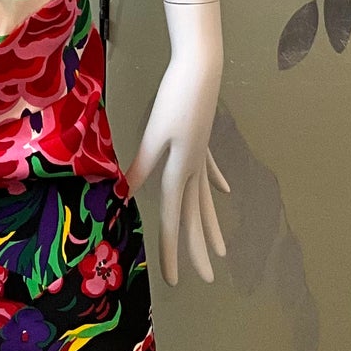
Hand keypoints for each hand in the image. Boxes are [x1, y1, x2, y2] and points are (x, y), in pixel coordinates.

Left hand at [123, 14, 229, 286]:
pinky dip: (216, 183)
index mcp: (179, 170)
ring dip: (211, 225)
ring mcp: (202, 155)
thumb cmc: (174, 98)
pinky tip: (224, 192)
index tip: (175, 280)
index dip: (170, 250)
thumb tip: (126, 192)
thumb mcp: (153, 132)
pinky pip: (210, 170)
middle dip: (197, 249)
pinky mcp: (203, 140)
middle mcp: (194, 168)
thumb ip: (141, 164)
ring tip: (223, 251)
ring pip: (206, 199)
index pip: (171, 218)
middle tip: (206, 279)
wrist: (200, 70)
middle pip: (194, 216)